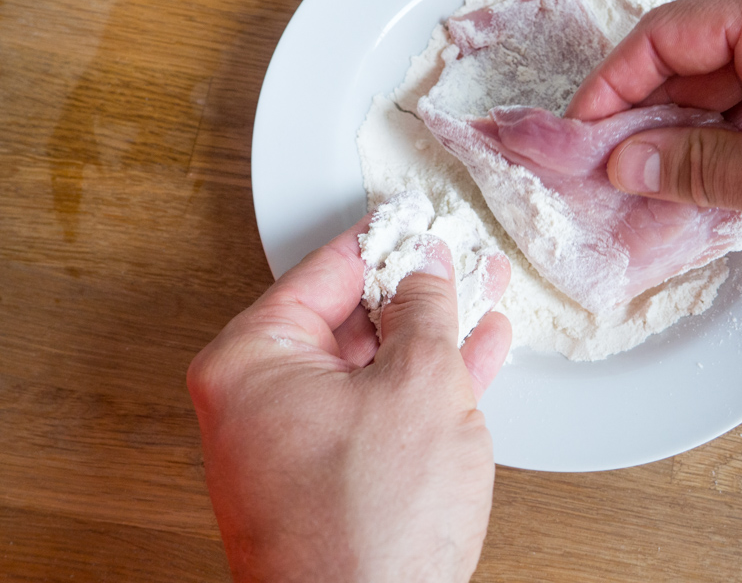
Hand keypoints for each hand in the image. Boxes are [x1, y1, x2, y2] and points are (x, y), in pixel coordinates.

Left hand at [187, 220, 511, 582]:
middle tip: (459, 256)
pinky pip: (383, 406)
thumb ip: (426, 309)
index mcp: (251, 363)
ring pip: (375, 362)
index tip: (419, 219)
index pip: (325, 271)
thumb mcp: (419, 384)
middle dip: (417, 286)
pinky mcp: (331, 477)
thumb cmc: (366, 530)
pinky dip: (428, 379)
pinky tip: (474, 349)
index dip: (386, 239)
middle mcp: (259, 401)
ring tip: (481, 293)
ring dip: (433, 329)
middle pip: (351, 316)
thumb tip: (428, 270)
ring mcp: (294, 444)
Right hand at [566, 0, 741, 271]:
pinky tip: (705, 188)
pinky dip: (730, 149)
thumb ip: (703, 170)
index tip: (582, 129)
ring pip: (727, 92)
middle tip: (608, 172)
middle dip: (648, 119)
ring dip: (689, 140)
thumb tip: (630, 163)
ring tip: (651, 192)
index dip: (614, 83)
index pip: (672, 34)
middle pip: (696, 62)